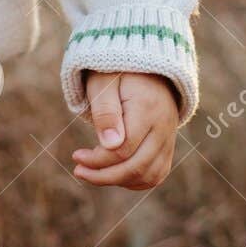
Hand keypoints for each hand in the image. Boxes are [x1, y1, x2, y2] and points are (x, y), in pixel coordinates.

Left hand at [72, 70, 179, 189]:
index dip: (98, 159)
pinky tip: (114, 174)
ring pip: (150, 175)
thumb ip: (106, 112)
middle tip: (79, 171)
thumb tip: (110, 145)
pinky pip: (158, 173)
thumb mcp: (103, 83)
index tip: (77, 156)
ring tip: (93, 174)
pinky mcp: (168, 144)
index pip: (123, 149)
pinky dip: (137, 180)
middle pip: (137, 167)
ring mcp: (169, 137)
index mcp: (147, 108)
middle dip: (104, 175)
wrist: (145, 65)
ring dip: (119, 181)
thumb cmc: (117, 72)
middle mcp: (163, 126)